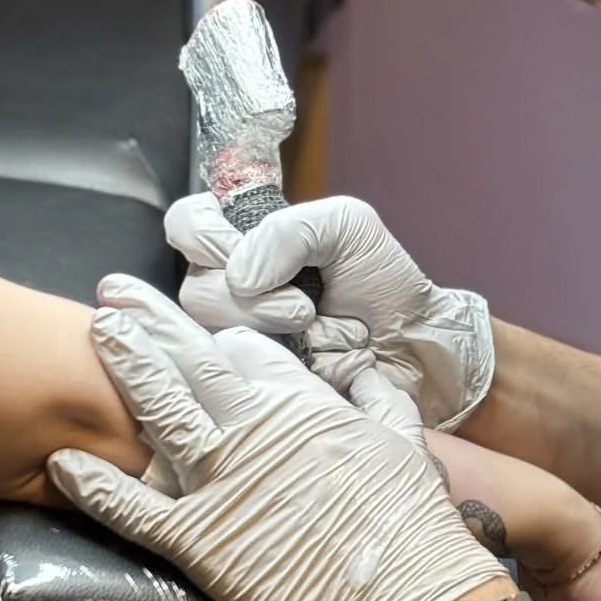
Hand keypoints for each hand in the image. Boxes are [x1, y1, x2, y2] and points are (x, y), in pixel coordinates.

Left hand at [46, 279, 507, 600]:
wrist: (405, 595)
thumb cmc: (412, 524)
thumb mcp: (405, 445)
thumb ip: (379, 404)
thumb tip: (369, 381)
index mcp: (302, 404)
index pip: (246, 350)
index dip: (219, 337)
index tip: (200, 331)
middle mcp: (254, 429)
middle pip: (192, 361)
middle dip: (150, 324)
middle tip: (112, 295)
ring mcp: (221, 481)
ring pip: (158, 412)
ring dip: (124, 370)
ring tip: (94, 335)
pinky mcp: (199, 540)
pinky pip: (133, 508)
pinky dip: (94, 485)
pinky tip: (62, 462)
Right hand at [166, 192, 492, 430]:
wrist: (414, 345)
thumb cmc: (382, 281)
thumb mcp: (347, 226)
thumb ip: (288, 230)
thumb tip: (237, 276)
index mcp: (247, 241)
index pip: (186, 224)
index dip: (203, 236)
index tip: (240, 250)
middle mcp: (232, 287)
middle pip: (194, 288)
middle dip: (249, 298)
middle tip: (303, 306)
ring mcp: (237, 335)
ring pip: (210, 331)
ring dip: (266, 327)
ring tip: (313, 327)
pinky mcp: (250, 377)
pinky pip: (234, 371)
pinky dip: (276, 362)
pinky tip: (311, 358)